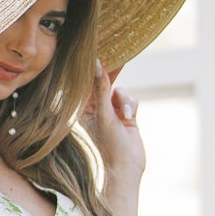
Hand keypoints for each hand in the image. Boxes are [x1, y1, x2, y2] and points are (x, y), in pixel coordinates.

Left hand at [83, 60, 143, 180]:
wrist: (126, 167)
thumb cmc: (109, 145)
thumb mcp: (104, 113)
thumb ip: (101, 88)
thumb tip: (97, 64)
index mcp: (83, 108)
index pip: (87, 82)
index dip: (92, 68)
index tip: (97, 49)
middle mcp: (96, 107)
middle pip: (104, 82)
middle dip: (111, 75)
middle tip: (117, 56)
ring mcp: (111, 110)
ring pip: (120, 89)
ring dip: (124, 99)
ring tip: (124, 115)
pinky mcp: (125, 114)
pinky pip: (130, 98)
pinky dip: (131, 105)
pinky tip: (130, 118)